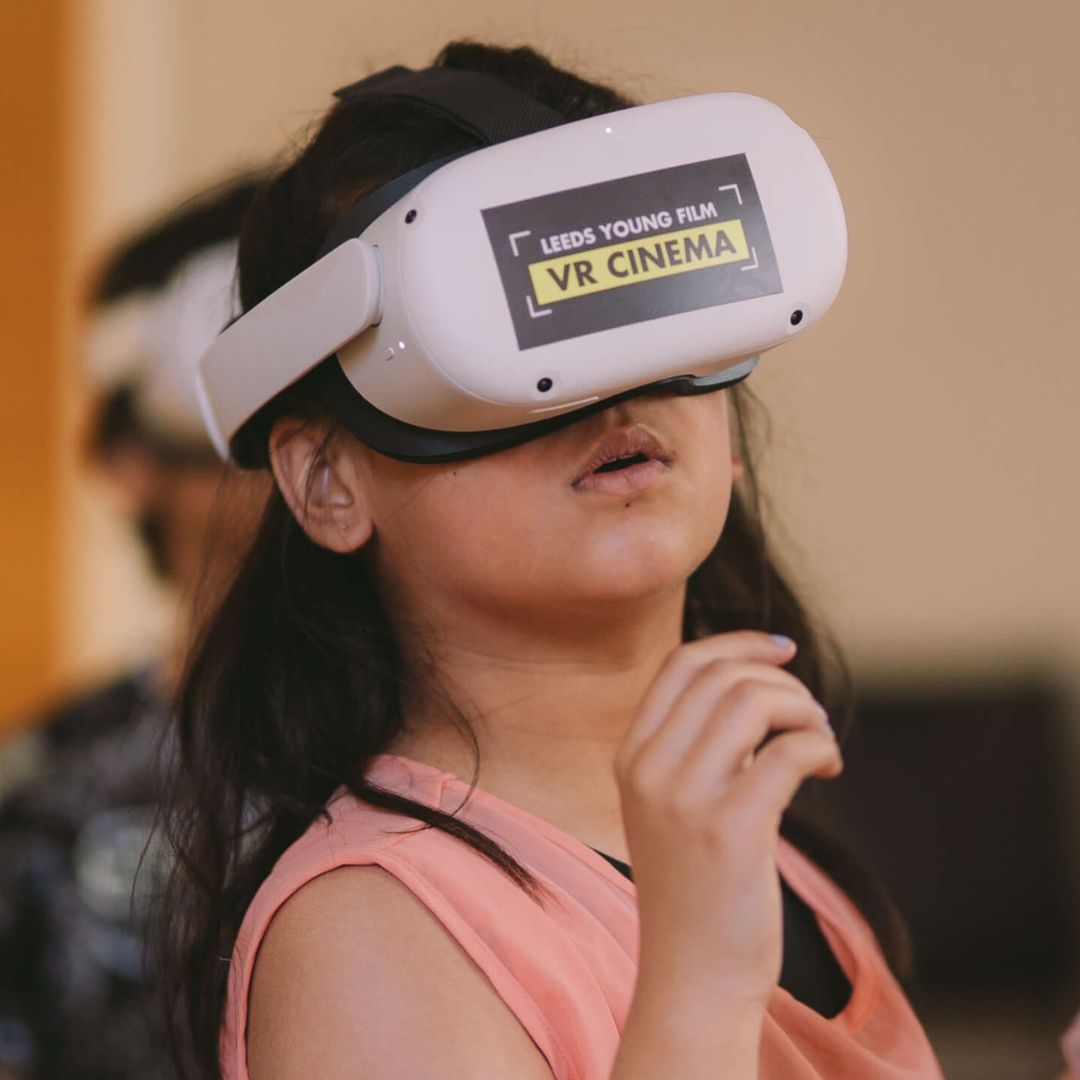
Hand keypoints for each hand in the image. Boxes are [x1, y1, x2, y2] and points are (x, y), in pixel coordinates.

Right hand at [615, 631, 841, 1011]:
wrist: (692, 976)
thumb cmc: (695, 888)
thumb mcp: (669, 806)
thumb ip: (694, 746)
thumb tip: (757, 684)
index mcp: (631, 757)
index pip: (681, 665)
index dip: (737, 643)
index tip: (783, 650)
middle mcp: (649, 770)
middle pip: (723, 676)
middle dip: (781, 682)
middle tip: (810, 717)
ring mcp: (684, 800)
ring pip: (754, 701)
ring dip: (804, 709)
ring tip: (821, 741)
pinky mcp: (730, 831)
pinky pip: (788, 752)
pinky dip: (819, 745)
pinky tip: (829, 766)